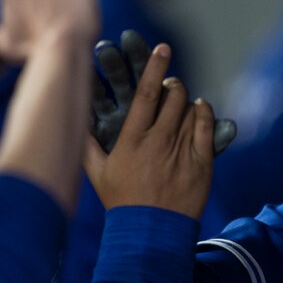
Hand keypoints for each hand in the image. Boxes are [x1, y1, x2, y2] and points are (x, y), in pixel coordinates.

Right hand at [84, 45, 214, 218]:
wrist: (152, 233)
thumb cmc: (121, 202)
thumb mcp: (96, 173)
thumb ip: (86, 144)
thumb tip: (73, 120)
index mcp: (131, 140)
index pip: (145, 93)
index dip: (154, 67)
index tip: (162, 49)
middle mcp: (158, 142)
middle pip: (172, 96)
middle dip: (172, 84)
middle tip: (170, 85)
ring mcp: (182, 151)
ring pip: (191, 109)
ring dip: (186, 100)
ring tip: (181, 104)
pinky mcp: (202, 162)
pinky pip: (208, 126)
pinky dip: (205, 113)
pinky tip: (199, 110)